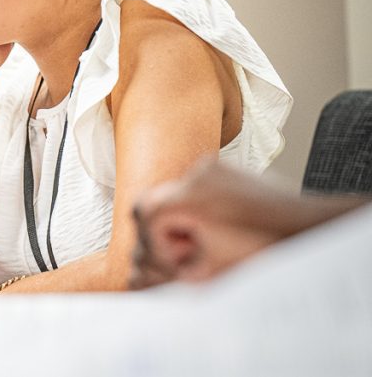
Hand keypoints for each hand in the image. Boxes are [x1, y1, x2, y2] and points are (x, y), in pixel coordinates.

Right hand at [129, 159, 292, 288]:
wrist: (308, 227)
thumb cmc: (264, 251)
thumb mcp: (212, 270)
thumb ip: (172, 271)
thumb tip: (138, 278)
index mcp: (191, 197)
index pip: (145, 214)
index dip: (154, 243)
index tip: (177, 262)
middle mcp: (196, 174)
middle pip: (150, 200)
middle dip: (160, 232)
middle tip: (185, 253)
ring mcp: (210, 168)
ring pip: (171, 195)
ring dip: (178, 221)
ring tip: (204, 241)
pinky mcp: (223, 169)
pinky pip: (193, 187)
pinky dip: (196, 209)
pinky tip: (216, 227)